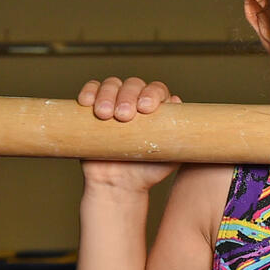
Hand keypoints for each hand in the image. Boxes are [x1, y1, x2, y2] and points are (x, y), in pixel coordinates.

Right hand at [77, 77, 181, 191]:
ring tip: (104, 115)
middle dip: (127, 96)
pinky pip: (90, 91)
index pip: (157, 90)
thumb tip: (178, 102)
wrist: (119, 184)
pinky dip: (88, 92)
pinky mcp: (92, 109)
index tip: (146, 108)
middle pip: (133, 84)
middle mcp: (136, 101)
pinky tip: (86, 103)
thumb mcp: (172, 155)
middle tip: (123, 116)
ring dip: (107, 95)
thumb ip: (182, 135)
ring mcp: (114, 102)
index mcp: (158, 108)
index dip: (152, 94)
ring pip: (111, 84)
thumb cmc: (149, 170)